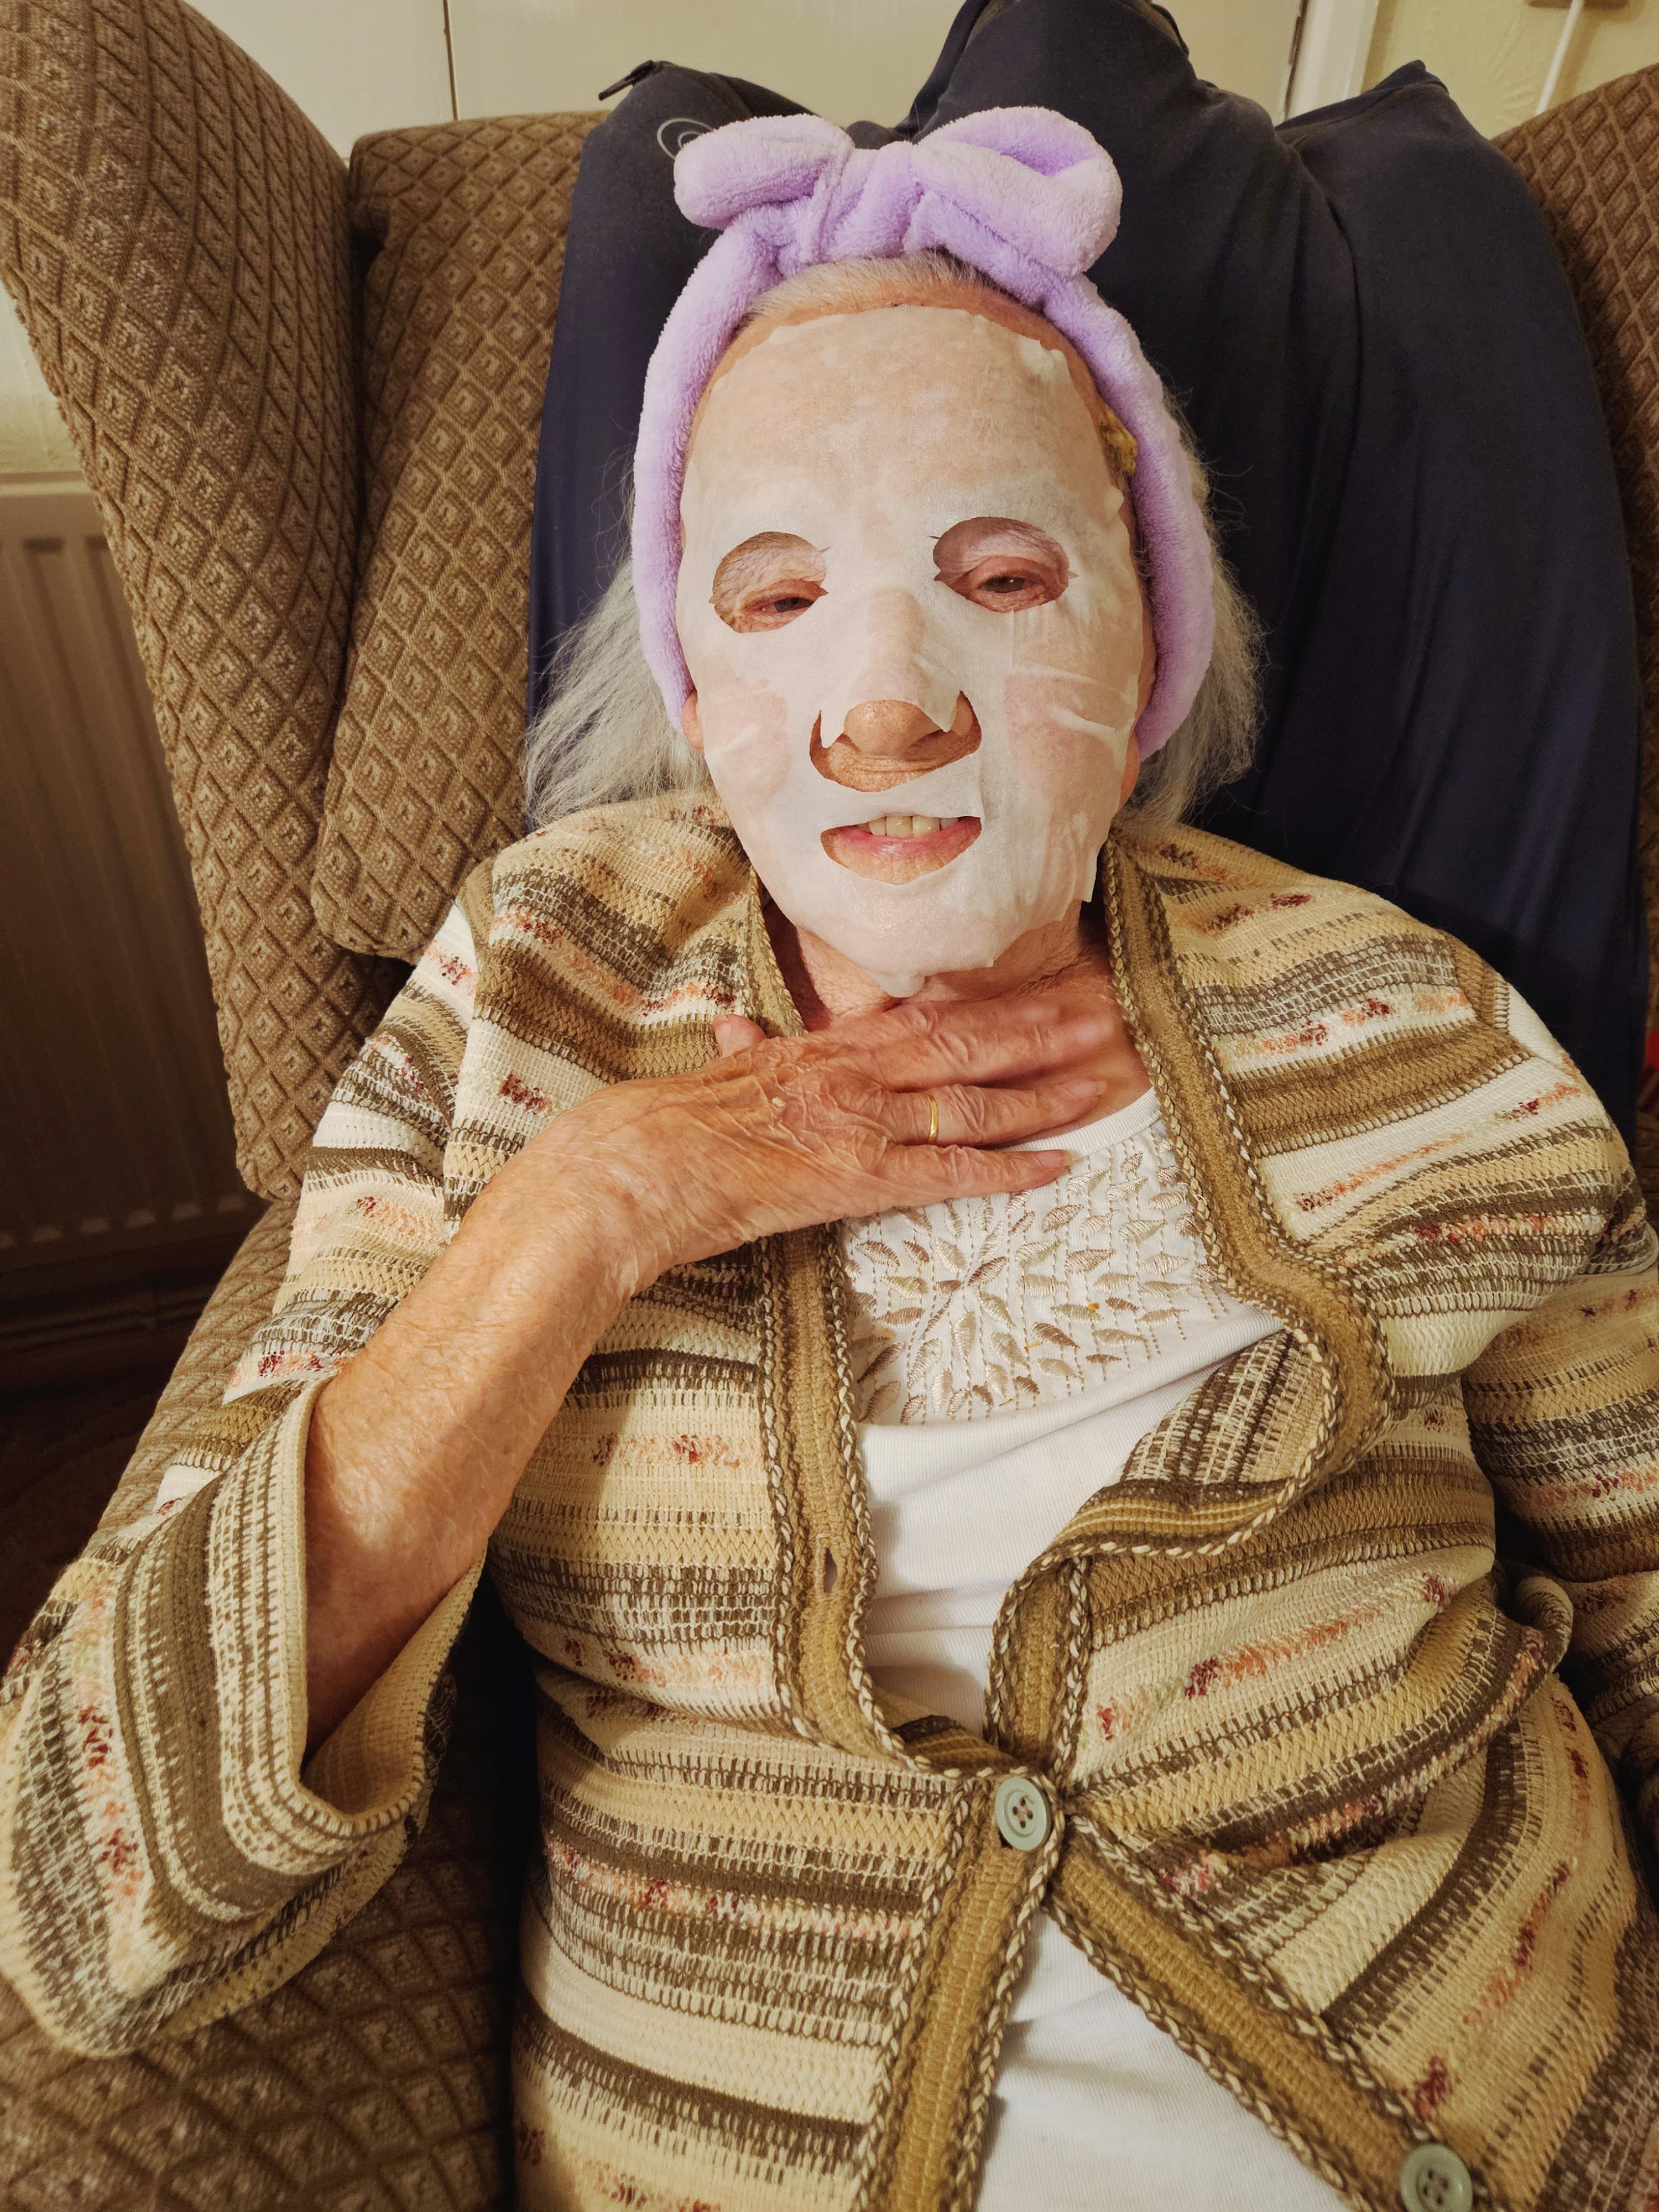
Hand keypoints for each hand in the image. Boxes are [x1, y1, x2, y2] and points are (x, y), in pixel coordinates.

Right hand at [526, 981, 1124, 1281]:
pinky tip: (1058, 1165)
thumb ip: (746, 1048)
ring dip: (1043, 1092)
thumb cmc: (671, 1121)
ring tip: (1100, 1079)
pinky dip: (1011, 1169)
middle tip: (1100, 1013)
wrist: (645, 1160)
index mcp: (827, 1048)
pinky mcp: (865, 1177)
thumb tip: (739, 1028)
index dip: (988, 1005)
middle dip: (1038, 1028)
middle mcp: (858, 1074)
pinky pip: (954, 1172)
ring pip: (976, 1101)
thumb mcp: (719, 1070)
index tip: (1036, 990)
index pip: (925, 1016)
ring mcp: (866, 1123)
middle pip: (966, 1043)